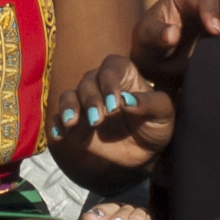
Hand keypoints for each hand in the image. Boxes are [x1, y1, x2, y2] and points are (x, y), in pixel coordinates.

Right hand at [46, 54, 170, 174]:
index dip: (110, 82)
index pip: (111, 68)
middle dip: (90, 99)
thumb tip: (127, 100)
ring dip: (69, 107)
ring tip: (72, 122)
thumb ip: (150, 104)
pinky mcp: (75, 124)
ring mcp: (86, 104)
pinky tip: (58, 135)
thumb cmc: (158, 124)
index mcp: (123, 74)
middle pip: (87, 82)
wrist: (147, 150)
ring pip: (69, 96)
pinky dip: (56, 124)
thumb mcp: (163, 114)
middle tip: (98, 119)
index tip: (115, 104)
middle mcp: (100, 84)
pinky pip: (59, 119)